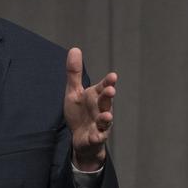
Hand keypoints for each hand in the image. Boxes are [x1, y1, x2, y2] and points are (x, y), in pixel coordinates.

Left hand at [64, 47, 116, 171]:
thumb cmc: (80, 113)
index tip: (113, 76)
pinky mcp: (95, 138)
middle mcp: (101, 109)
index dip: (108, 82)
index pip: (103, 87)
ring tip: (107, 116)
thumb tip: (74, 49)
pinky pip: (97, 138)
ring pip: (105, 121)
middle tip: (110, 90)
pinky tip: (96, 136)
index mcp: (96, 97)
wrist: (81, 138)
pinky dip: (97, 137)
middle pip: (106, 102)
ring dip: (106, 118)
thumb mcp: (74, 92)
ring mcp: (99, 124)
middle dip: (108, 96)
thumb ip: (74, 73)